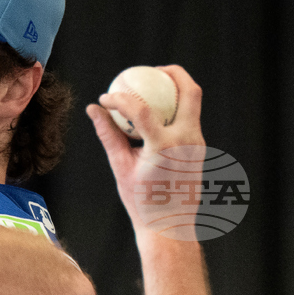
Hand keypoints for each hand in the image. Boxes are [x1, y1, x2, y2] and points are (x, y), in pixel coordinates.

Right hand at [86, 65, 205, 232]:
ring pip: (194, 102)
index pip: (140, 110)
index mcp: (164, 147)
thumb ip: (108, 135)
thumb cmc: (141, 200)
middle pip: (190, 91)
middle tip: (152, 70)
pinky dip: (174, 109)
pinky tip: (157, 111)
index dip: (120, 98)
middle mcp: (187, 140)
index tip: (106, 97)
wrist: (171, 224)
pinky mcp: (200, 147)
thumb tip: (93, 109)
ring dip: (176, 89)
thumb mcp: (120, 166)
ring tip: (154, 86)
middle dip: (173, 73)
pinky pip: (189, 118)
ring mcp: (198, 143)